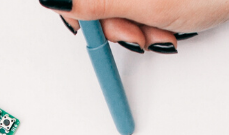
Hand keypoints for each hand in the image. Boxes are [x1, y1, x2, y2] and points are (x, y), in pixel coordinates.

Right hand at [42, 0, 228, 52]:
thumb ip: (98, 2)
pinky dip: (151, 18)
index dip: (80, 14)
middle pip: (97, 0)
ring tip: (163, 32)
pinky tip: (170, 24)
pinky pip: (139, 3)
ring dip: (137, 25)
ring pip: (119, 4)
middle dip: (115, 23)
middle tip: (140, 36)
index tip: (96, 30)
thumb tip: (58, 0)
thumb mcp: (148, 2)